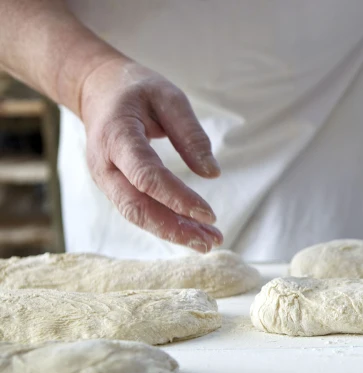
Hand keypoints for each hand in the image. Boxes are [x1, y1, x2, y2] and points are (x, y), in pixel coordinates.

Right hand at [79, 59, 222, 251]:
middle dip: (174, 228)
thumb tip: (212, 173)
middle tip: (211, 242)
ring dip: (172, 232)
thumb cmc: (137, 90)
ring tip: (208, 241)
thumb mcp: (169, 97)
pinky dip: (164, 224)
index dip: (177, 198)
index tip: (209, 213)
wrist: (97, 89)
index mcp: (116, 136)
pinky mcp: (113, 187)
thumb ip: (190, 133)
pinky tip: (192, 231)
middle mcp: (104, 163)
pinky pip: (137, 211)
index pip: (146, 176)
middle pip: (137, 206)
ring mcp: (105, 179)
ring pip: (136, 215)